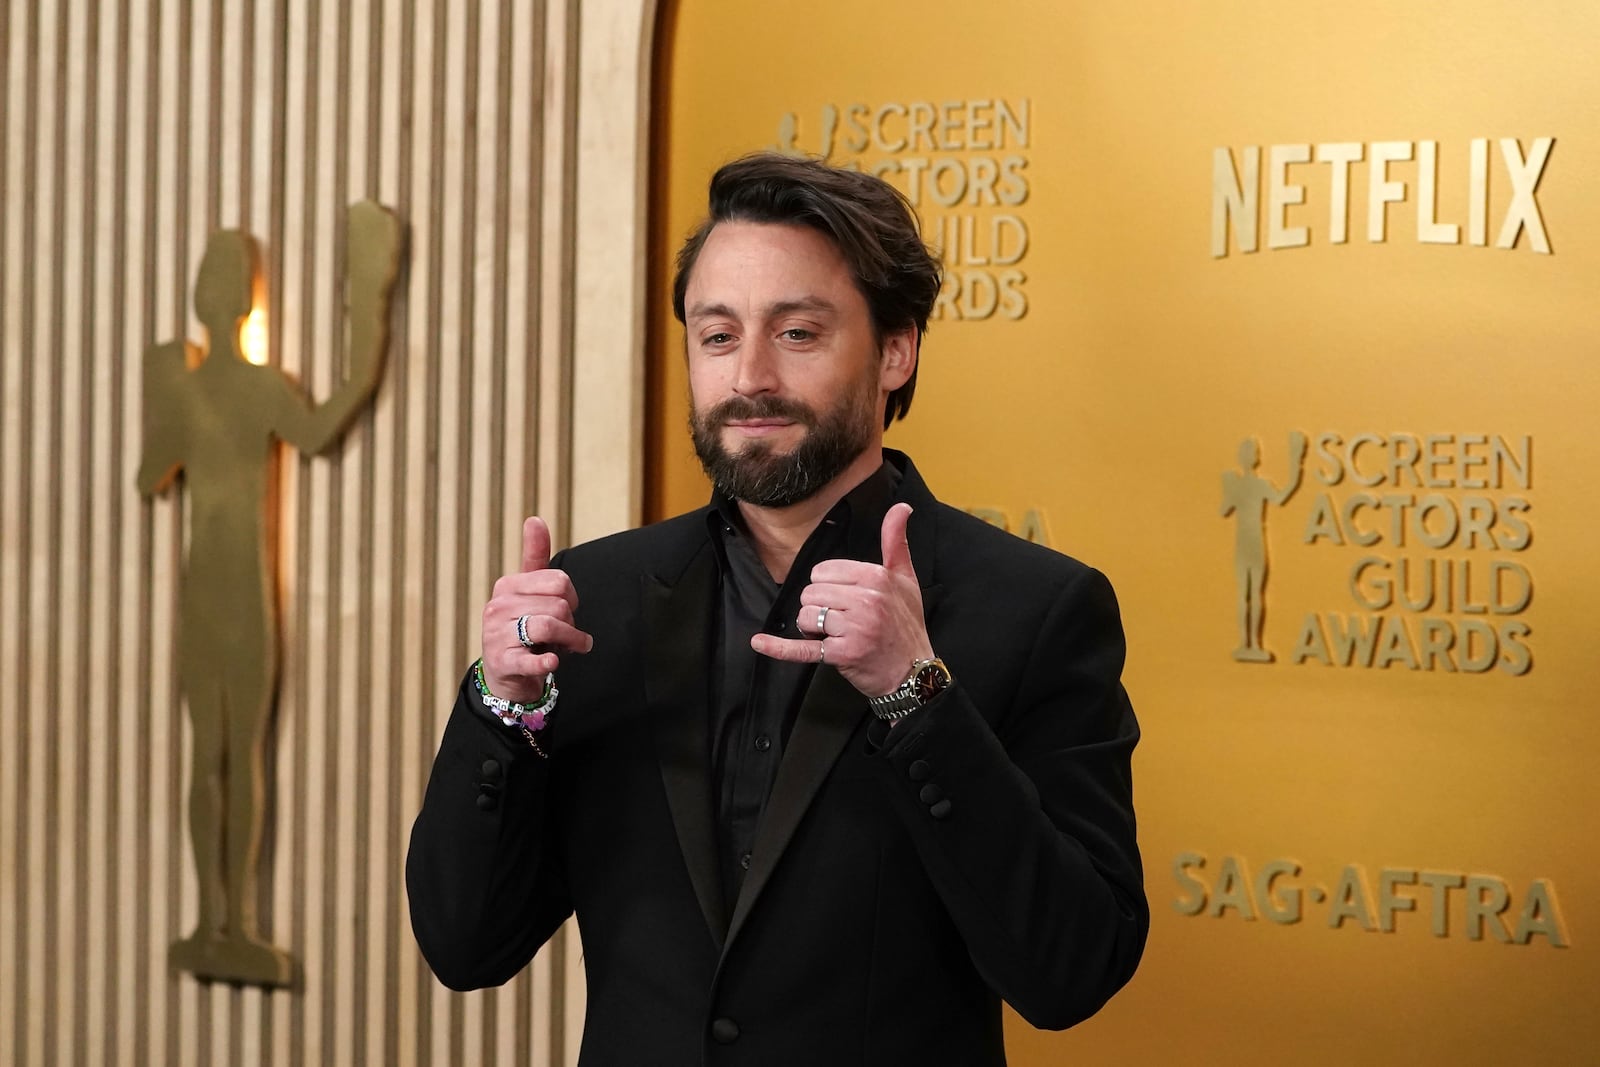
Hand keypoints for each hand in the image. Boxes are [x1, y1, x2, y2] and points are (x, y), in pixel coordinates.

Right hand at [481, 517, 593, 702]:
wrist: (504, 672)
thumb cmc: (521, 627)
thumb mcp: (528, 591)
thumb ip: (534, 556)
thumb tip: (535, 519)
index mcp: (508, 585)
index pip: (559, 582)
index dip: (571, 599)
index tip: (566, 610)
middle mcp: (498, 606)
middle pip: (558, 606)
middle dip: (571, 624)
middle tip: (565, 636)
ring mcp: (496, 635)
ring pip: (548, 627)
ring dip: (569, 642)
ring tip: (567, 649)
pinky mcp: (502, 662)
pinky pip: (530, 659)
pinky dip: (545, 662)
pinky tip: (551, 662)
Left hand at [750, 503, 932, 697]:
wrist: (914, 672)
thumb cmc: (907, 624)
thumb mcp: (906, 579)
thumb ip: (896, 541)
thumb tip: (901, 507)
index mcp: (876, 577)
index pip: (823, 571)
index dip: (828, 586)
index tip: (846, 600)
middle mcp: (866, 601)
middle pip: (811, 593)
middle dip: (819, 608)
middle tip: (843, 621)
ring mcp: (854, 629)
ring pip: (806, 617)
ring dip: (813, 628)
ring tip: (836, 635)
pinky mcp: (843, 655)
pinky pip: (804, 649)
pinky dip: (779, 648)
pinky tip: (760, 642)